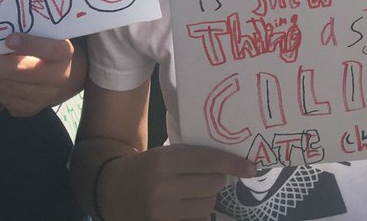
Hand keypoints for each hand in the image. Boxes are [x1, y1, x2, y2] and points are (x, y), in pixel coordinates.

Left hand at [0, 33, 81, 115]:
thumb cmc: (51, 50)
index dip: (31, 45)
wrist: (67, 80)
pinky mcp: (26, 109)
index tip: (9, 38)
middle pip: (22, 73)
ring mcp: (40, 98)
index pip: (50, 49)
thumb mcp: (50, 38)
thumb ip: (32, 33)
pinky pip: (2, 98)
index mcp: (63, 55)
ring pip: (6, 88)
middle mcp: (54, 78)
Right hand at [101, 145, 255, 220]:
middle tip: (205, 176)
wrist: (114, 191)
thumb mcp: (167, 153)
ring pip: (209, 205)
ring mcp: (163, 212)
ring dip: (208, 198)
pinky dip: (199, 214)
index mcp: (165, 161)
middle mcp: (164, 188)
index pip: (209, 161)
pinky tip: (186, 206)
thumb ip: (196, 156)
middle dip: (217, 179)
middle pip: (214, 184)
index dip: (234, 163)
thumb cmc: (149, 166)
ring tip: (191, 192)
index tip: (252, 167)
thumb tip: (234, 165)